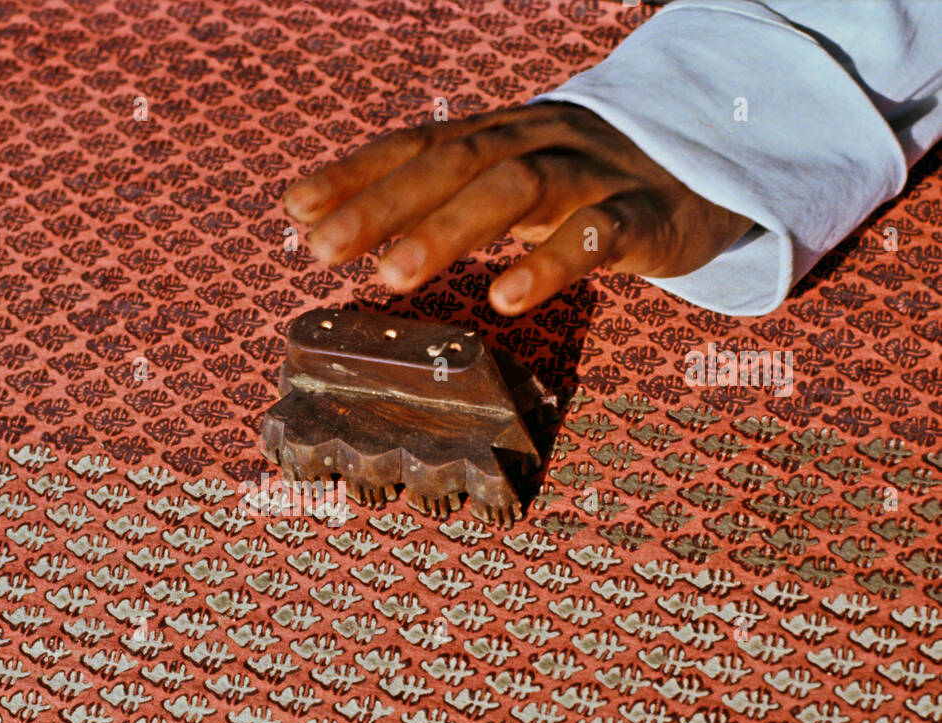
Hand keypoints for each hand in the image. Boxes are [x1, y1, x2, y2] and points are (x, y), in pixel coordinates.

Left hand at [285, 103, 752, 313]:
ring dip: (448, 232)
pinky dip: (550, 263)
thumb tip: (326, 222)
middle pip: (452, 163)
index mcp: (498, 136)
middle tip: (321, 252)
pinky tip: (507, 300)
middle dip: (382, 205)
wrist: (713, 162)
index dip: (355, 174)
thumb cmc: (585, 180)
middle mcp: (536, 143)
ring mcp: (592, 175)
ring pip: (515, 189)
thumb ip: (430, 193)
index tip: (295, 210)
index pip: (416, 145)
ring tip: (391, 279)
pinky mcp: (645, 215)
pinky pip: (598, 234)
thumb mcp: (507, 175)